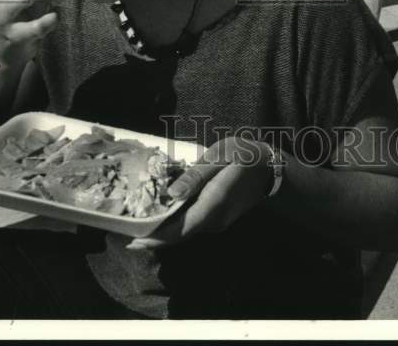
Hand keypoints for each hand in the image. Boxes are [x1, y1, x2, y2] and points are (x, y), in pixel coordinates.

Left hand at [126, 137, 273, 250]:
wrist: (269, 167)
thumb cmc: (242, 155)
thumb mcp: (218, 157)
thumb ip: (195, 176)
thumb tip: (171, 196)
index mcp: (213, 204)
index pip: (181, 229)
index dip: (156, 238)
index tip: (133, 242)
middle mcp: (215, 220)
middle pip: (180, 236)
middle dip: (154, 237)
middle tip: (128, 236)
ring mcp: (218, 223)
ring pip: (186, 233)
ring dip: (163, 232)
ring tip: (139, 225)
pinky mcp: (218, 219)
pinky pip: (192, 226)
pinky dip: (175, 225)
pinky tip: (162, 216)